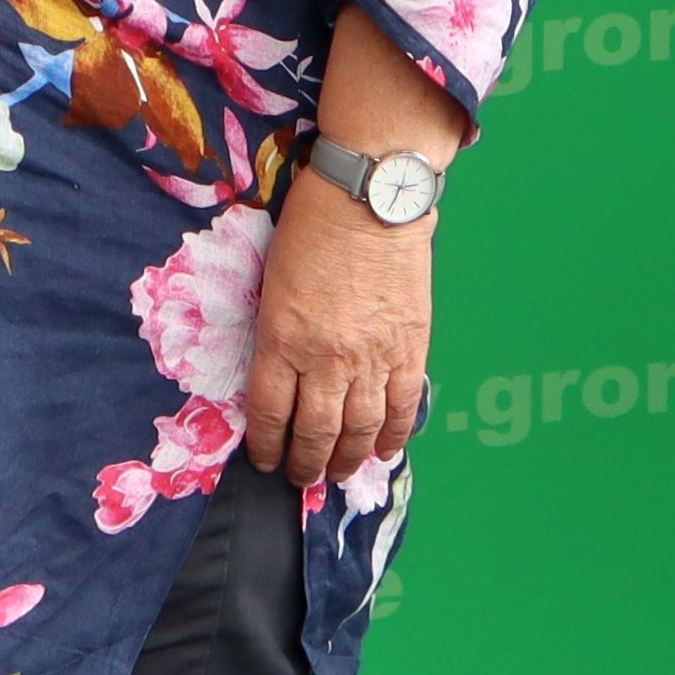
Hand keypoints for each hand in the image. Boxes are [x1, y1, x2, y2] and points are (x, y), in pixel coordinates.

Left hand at [245, 169, 431, 485]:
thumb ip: (277, 333)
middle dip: (304, 463)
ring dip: (345, 459)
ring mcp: (373, 358)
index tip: (264, 459)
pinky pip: (401, 408)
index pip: (269, 413)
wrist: (371, 197)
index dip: (265, 445)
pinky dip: (392, 436)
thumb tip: (282, 375)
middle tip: (299, 477)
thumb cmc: (312, 226)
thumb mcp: (273, 282)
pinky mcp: (410, 349)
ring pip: (358, 430)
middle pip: (315, 432)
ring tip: (336, 473)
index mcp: (282, 339)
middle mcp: (326, 359)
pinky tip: (381, 451)